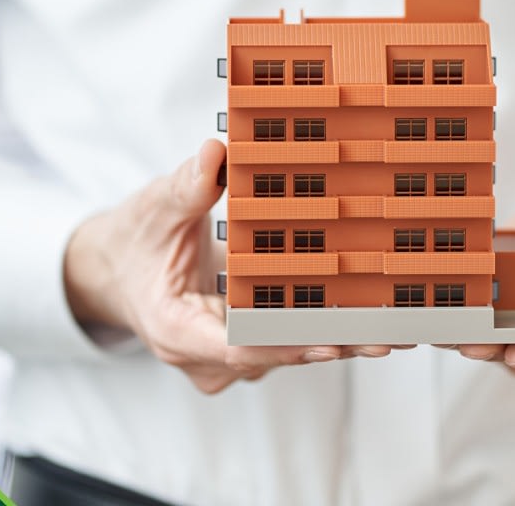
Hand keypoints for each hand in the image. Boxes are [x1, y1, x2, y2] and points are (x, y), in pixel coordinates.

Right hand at [63, 139, 391, 393]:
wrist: (117, 271)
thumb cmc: (135, 240)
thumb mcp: (155, 208)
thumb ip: (186, 187)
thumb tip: (215, 153)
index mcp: (176, 331)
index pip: (238, 347)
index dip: (287, 344)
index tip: (332, 340)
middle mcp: (203, 356)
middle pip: (276, 354)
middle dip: (333, 343)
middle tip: (389, 333)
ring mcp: (226, 360)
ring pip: (288, 353)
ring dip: (338, 339)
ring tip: (396, 327)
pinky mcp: (245, 352)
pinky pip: (287, 342)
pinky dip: (324, 328)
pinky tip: (373, 318)